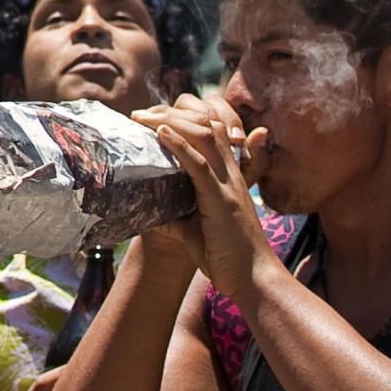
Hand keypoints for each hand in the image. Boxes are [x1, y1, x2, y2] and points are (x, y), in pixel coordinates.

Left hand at [133, 95, 274, 303]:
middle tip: (139, 113)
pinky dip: (179, 145)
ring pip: (203, 137)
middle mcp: (231, 174)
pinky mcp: (222, 199)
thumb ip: (173, 213)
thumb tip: (145, 209)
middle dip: (172, 114)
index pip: (210, 134)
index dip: (183, 120)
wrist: (250, 278)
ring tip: (143, 116)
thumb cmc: (224, 254)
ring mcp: (228, 185)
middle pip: (206, 127)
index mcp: (228, 177)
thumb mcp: (192, 227)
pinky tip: (160, 132)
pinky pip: (200, 165)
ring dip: (171, 122)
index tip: (150, 118)